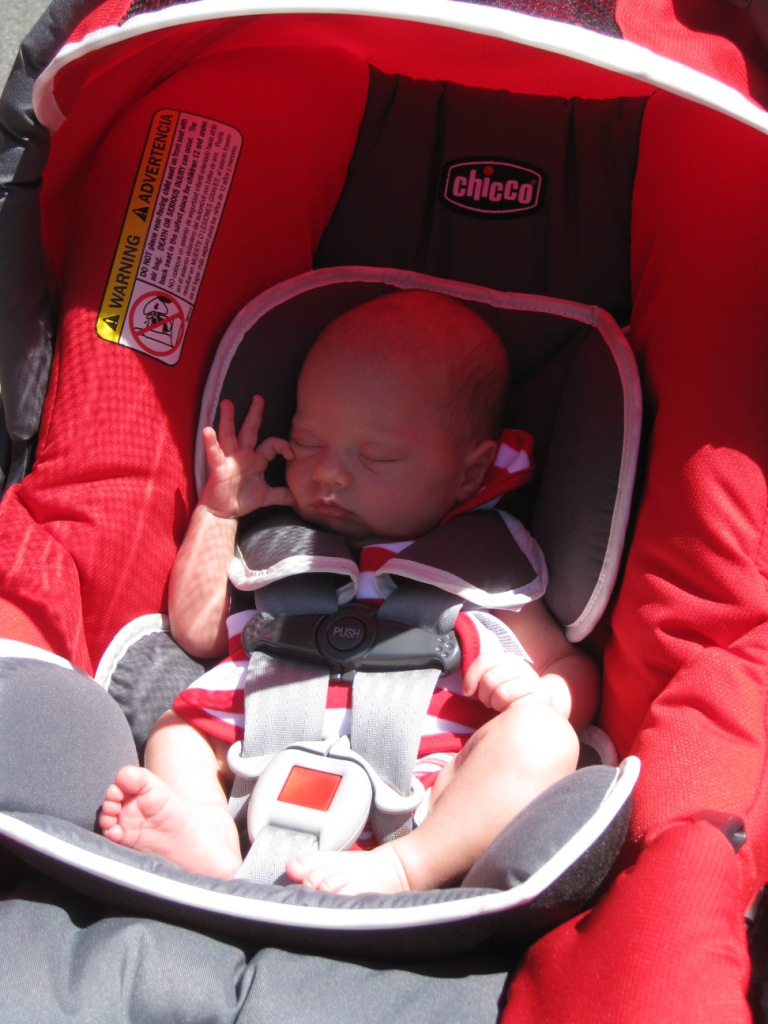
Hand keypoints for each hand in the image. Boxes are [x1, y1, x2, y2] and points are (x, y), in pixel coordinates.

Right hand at [199, 396, 294, 518]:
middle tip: (258, 397)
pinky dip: (211, 443)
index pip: (272, 444)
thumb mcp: (267, 496)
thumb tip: (298, 498)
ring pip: (229, 434)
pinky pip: (215, 453)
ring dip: (228, 419)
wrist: (224, 512)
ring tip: (227, 403)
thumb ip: (282, 494)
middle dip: (255, 414)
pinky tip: (208, 431)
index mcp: (256, 459)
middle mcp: (243, 455)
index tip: (291, 455)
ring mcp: (230, 459)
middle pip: (250, 430)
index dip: (283, 446)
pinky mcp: (219, 468)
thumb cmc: (242, 500)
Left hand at [462, 652, 552, 712]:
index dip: (471, 677)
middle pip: (489, 678)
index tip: (467, 691)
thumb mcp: (495, 681)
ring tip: (501, 706)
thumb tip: (466, 682)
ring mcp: (532, 681)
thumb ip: (483, 673)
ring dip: (496, 704)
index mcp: (508, 659)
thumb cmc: (510, 697)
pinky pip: (514, 705)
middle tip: (489, 701)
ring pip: (500, 692)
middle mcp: (521, 666)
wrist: (536, 709)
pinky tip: (511, 711)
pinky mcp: (540, 697)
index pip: (484, 660)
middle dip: (484, 695)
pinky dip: (507, 710)